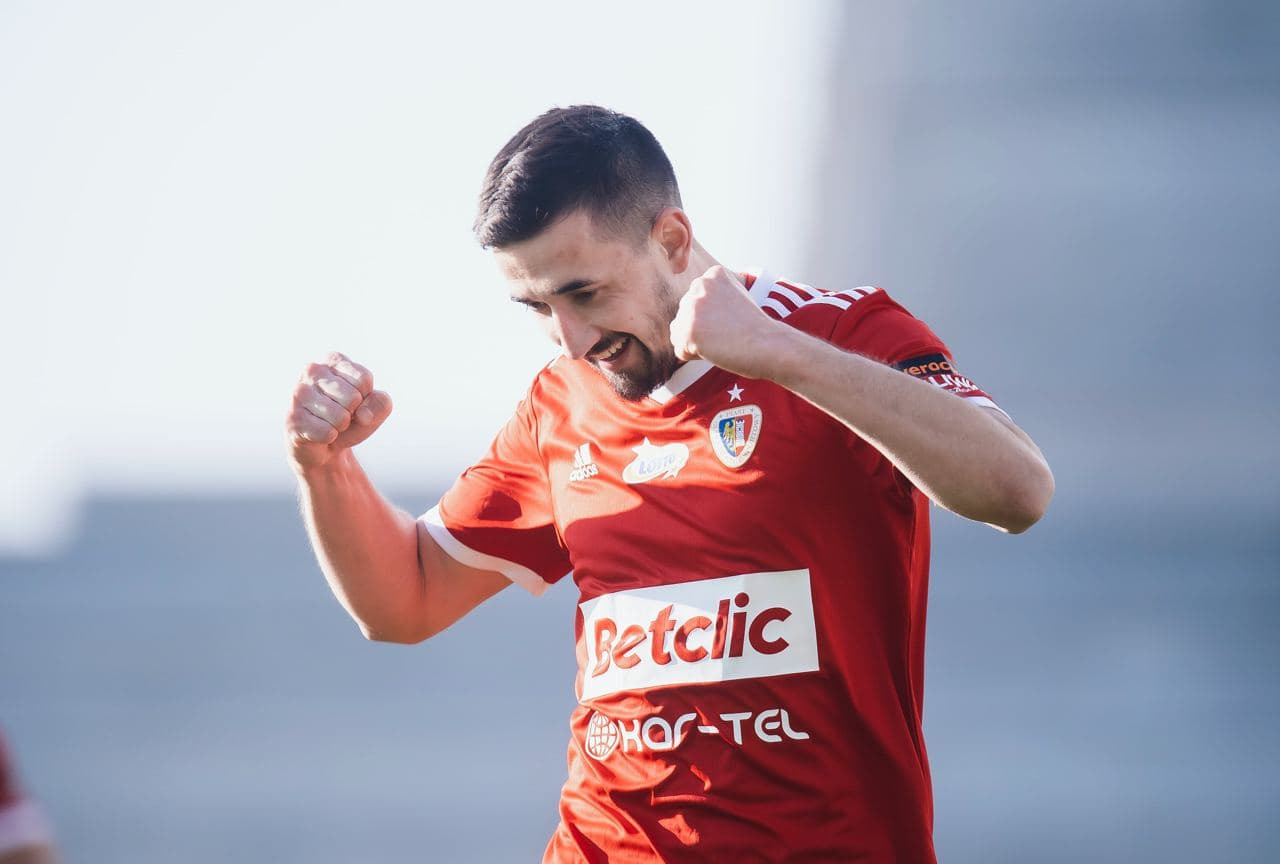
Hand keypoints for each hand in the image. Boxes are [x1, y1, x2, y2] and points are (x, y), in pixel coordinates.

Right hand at [286, 351, 392, 472]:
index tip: (353, 400)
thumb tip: (363, 415)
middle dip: (352, 413)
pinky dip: (329, 437)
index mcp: (332, 359)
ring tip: (329, 423)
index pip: (364, 379)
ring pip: (340, 417)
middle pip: (353, 398)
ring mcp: (299, 393)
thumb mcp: (374, 408)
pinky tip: (317, 433)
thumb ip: (381, 404)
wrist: (324, 445)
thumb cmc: (350, 418)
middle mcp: (312, 370)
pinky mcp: (292, 418)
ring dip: (340, 426)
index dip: (365, 397)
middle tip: (340, 414)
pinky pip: (327, 433)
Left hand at [669, 265, 781, 377]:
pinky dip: (694, 356)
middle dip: (702, 329)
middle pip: (686, 316)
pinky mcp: (687, 330)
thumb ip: (713, 297)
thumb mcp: (737, 296)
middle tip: (728, 332)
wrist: (767, 344)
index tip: (734, 319)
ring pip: (680, 333)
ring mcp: (691, 308)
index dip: (714, 317)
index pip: (697, 301)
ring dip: (697, 343)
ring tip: (721, 340)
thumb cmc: (757, 328)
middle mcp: (699, 285)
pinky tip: (715, 349)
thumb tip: (695, 312)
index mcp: (713, 274)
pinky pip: (681, 351)